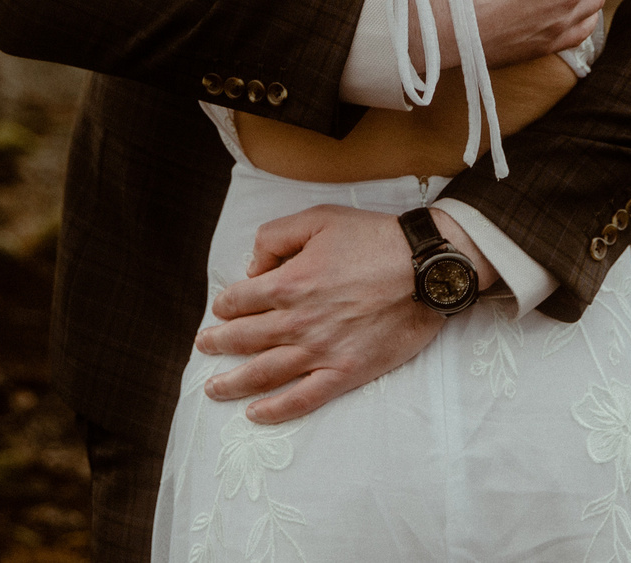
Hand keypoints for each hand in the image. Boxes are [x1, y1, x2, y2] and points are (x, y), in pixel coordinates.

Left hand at [192, 204, 489, 422]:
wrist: (426, 269)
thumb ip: (276, 237)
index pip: (239, 299)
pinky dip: (275, 410)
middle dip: (218, 343)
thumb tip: (254, 267)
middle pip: (243, 338)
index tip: (221, 309)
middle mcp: (297, 322)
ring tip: (213, 388)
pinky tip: (255, 414)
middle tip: (204, 347)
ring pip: (264, 373)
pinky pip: (303, 398)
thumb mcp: (318, 218)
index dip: (224, 304)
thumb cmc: (374, 238)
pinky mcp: (345, 372)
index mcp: (288, 283)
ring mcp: (320, 351)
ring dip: (233, 383)